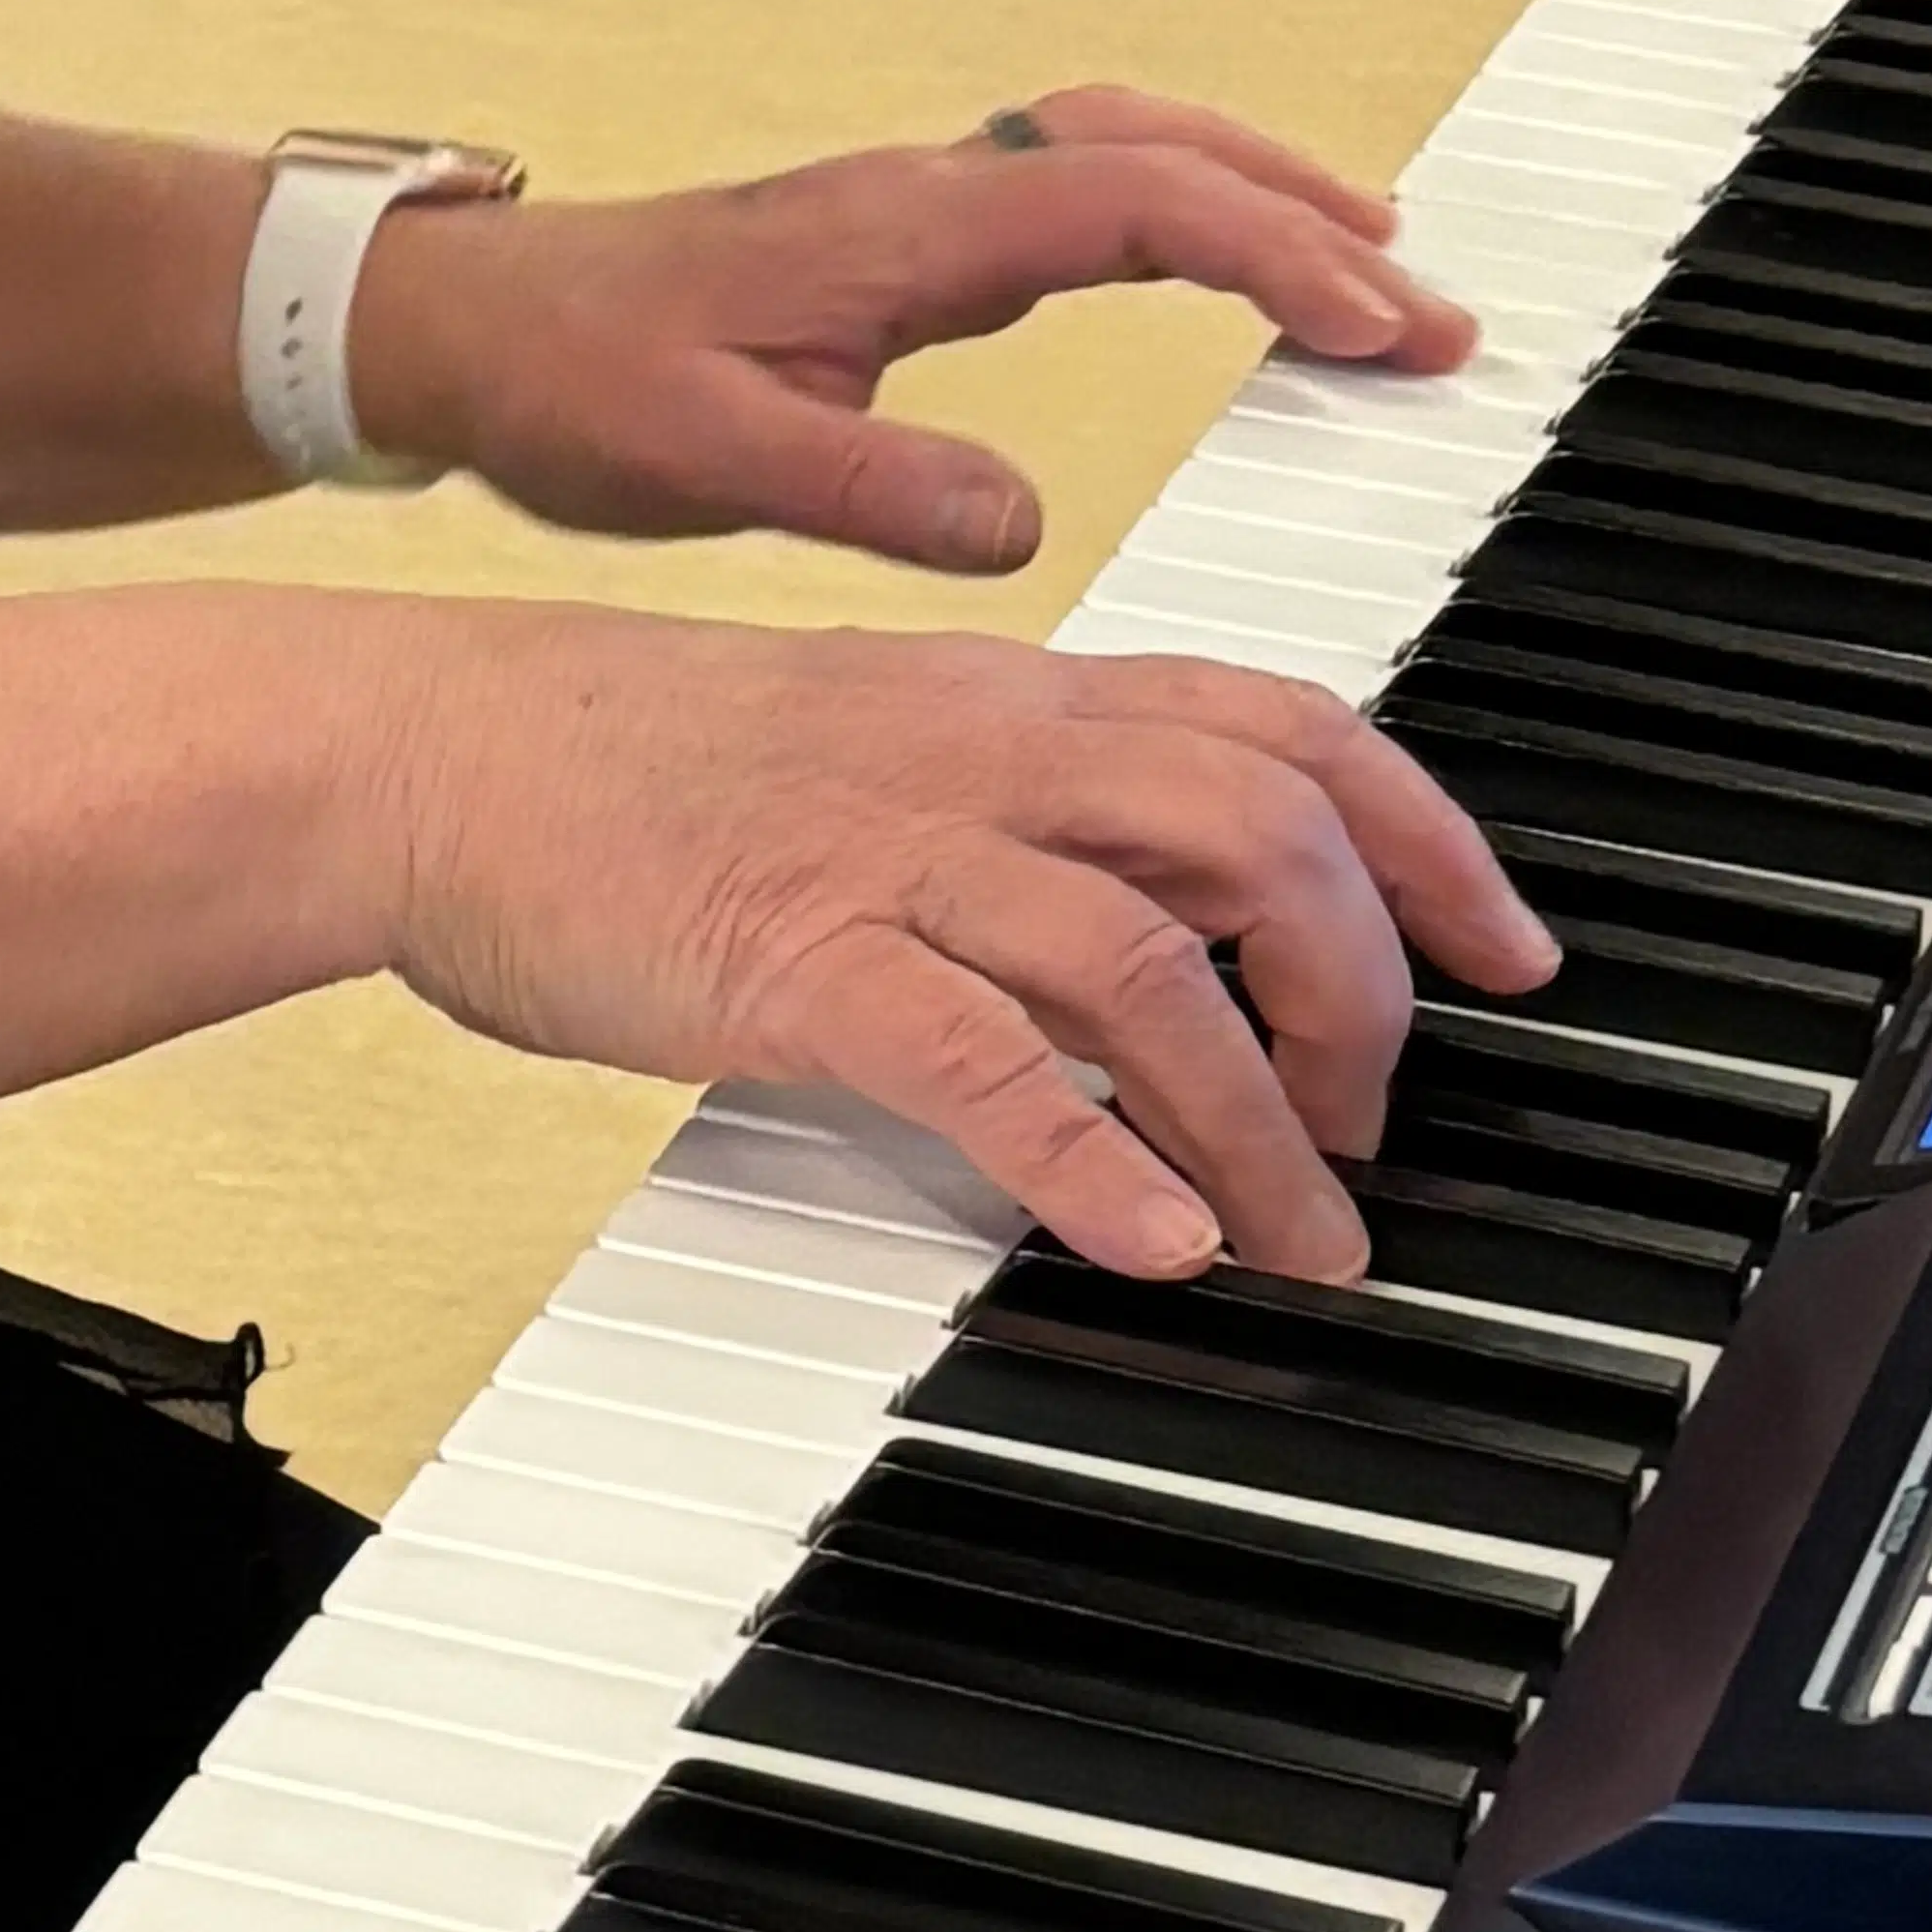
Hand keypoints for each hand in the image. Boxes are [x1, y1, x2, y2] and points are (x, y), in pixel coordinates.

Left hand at [353, 88, 1477, 579]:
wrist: (461, 329)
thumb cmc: (568, 384)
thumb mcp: (704, 461)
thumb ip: (864, 488)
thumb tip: (1020, 521)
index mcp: (901, 235)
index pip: (1134, 208)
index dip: (1274, 258)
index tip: (1380, 327)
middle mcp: (924, 194)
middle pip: (1158, 154)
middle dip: (1309, 218)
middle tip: (1431, 313)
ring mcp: (915, 204)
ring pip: (1124, 150)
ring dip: (1258, 194)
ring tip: (1377, 274)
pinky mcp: (899, 235)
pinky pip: (1076, 184)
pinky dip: (1180, 207)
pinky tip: (1222, 265)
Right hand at [371, 605, 1555, 1278]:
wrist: (423, 751)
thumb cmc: (616, 765)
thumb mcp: (861, 741)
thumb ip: (1012, 808)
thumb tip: (1149, 923)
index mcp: (1004, 695)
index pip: (1281, 723)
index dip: (1426, 836)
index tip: (1507, 949)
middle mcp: (974, 754)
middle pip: (1259, 830)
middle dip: (1364, 987)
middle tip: (1372, 1117)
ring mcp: (885, 851)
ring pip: (1147, 955)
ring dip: (1258, 1112)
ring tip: (1300, 1233)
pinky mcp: (787, 956)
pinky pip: (977, 1053)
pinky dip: (1088, 1154)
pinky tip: (1151, 1236)